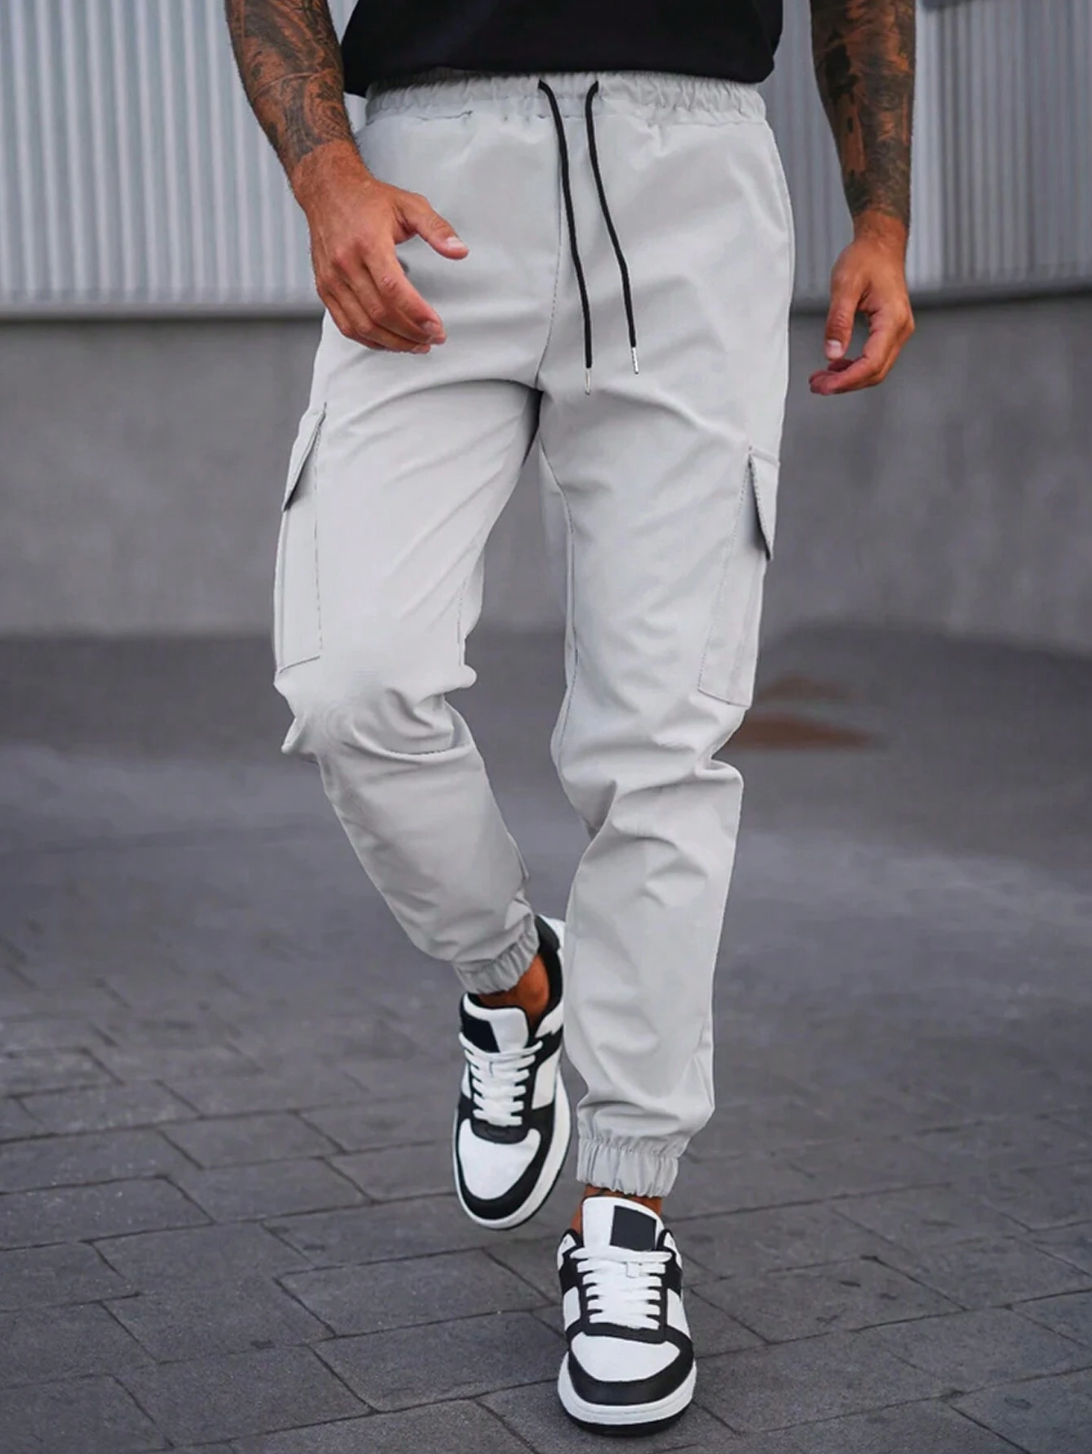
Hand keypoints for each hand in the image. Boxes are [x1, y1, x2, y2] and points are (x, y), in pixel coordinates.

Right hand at [294, 142, 467, 351]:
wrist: (328, 191)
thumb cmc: (369, 200)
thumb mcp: (409, 205)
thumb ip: (437, 228)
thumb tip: (459, 251)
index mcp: (368, 242)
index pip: (393, 289)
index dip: (416, 313)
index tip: (437, 326)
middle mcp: (345, 263)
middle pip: (380, 312)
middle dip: (411, 332)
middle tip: (434, 338)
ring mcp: (332, 279)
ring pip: (363, 325)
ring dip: (394, 342)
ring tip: (418, 345)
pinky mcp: (325, 289)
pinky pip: (347, 326)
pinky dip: (371, 341)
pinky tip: (392, 342)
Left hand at [809, 216, 914, 395]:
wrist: (881, 244)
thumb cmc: (866, 258)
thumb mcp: (845, 286)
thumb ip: (838, 321)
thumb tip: (832, 354)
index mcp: (892, 319)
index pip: (872, 363)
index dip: (847, 380)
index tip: (825, 386)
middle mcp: (900, 329)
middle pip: (875, 372)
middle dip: (845, 384)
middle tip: (816, 386)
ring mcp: (897, 331)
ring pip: (875, 369)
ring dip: (848, 378)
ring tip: (821, 379)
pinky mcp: (890, 331)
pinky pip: (874, 358)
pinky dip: (854, 367)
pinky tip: (835, 367)